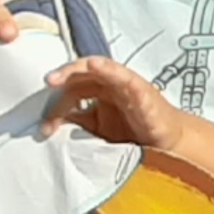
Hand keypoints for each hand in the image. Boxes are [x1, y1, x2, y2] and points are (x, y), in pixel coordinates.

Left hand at [38, 55, 184, 152]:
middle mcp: (110, 85)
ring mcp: (125, 85)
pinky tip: (94, 64)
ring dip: (77, 69)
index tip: (44, 127)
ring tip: (58, 76)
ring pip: (98, 69)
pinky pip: (123, 75)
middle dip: (62, 77)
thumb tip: (48, 125)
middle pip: (81, 74)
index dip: (55, 105)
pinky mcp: (141, 91)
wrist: (168, 148)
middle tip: (46, 84)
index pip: (72, 90)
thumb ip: (77, 124)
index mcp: (99, 93)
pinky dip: (108, 67)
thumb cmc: (135, 136)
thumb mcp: (98, 132)